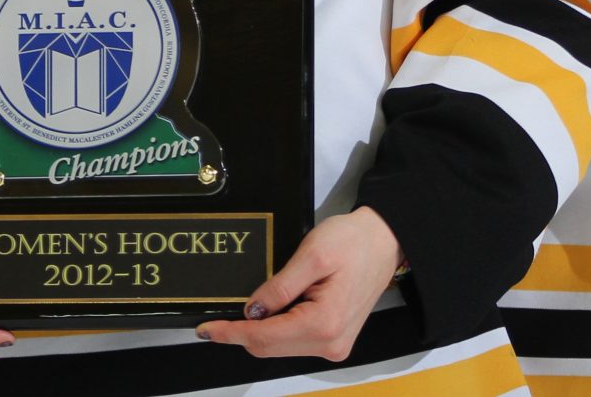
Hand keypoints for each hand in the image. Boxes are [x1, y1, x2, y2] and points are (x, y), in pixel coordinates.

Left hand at [194, 206, 398, 361]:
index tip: (206, 329)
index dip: (231, 333)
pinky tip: (264, 314)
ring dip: (257, 333)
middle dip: (240, 335)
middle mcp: (330, 343)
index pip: (264, 337)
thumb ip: (280, 286)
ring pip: (279, 348)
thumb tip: (252, 310)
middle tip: (213, 322)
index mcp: (324, 324)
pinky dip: (274, 331)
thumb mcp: (311, 255)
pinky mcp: (333, 339)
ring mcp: (334, 345)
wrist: (384, 241)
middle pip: (269, 348)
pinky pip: (294, 341)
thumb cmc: (353, 242)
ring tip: (238, 314)